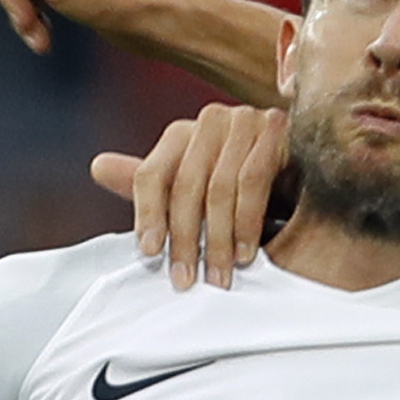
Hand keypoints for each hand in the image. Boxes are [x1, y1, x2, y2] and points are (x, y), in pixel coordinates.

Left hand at [91, 104, 290, 289]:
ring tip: (218, 276)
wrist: (302, 170)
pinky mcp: (276, 130)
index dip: (147, 216)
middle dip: (185, 238)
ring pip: (219, 187)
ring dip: (218, 238)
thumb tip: (97, 167)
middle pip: (185, 184)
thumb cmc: (241, 181)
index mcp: (182, 133)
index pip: (151, 174)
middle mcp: (210, 120)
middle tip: (186, 279)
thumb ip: (153, 183)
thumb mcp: (194, 188)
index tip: (151, 254)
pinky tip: (246, 254)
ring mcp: (245, 120)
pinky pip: (254, 181)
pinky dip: (247, 222)